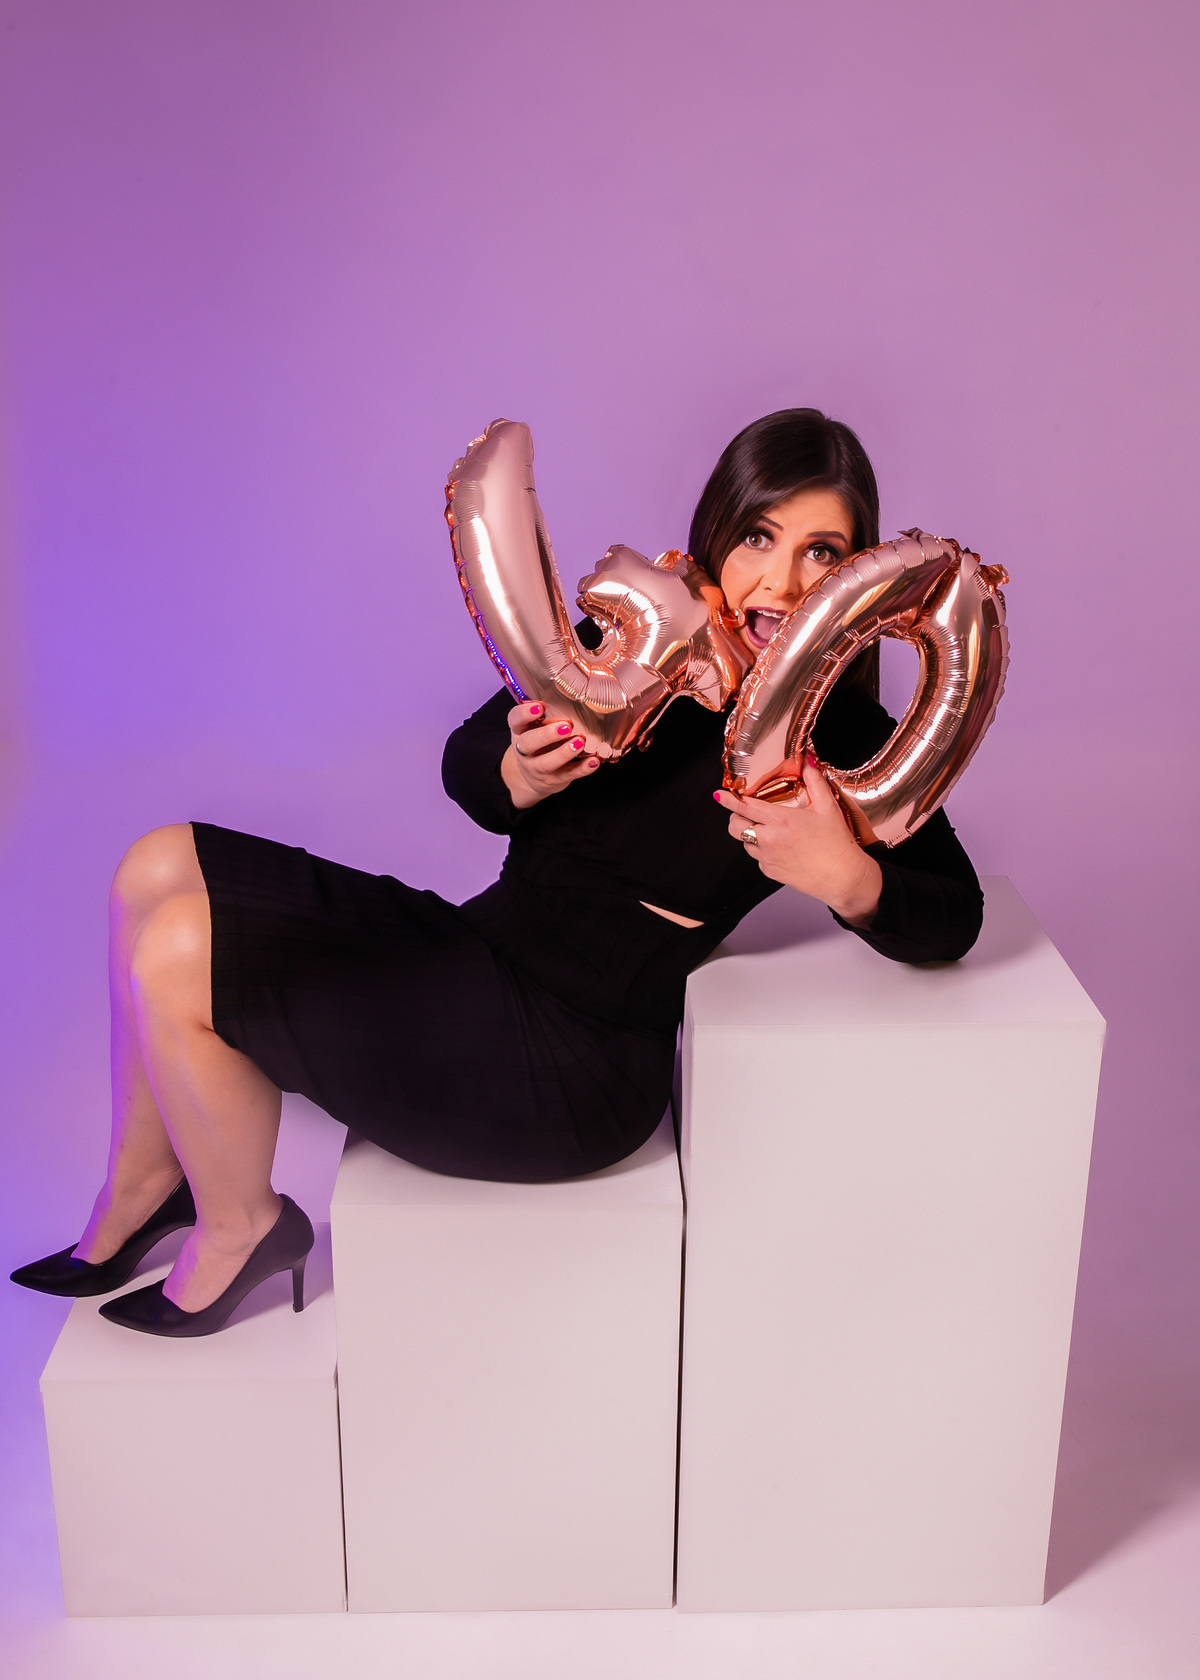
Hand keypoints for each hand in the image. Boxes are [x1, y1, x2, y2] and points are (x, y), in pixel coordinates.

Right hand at [501, 701, 601, 809]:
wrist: (532, 777)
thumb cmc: (539, 743)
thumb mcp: (534, 727)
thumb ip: (546, 714)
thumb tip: (572, 692)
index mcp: (520, 731)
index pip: (515, 720)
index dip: (524, 714)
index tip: (539, 706)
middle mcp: (524, 750)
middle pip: (529, 743)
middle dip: (547, 734)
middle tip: (566, 726)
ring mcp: (538, 768)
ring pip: (547, 763)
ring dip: (564, 752)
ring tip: (580, 741)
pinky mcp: (554, 780)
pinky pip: (568, 775)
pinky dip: (582, 769)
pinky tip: (594, 760)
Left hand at [714, 756, 882, 925]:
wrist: (842, 877)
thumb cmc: (837, 844)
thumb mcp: (828, 807)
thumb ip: (815, 782)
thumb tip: (808, 762)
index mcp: (780, 820)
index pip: (744, 807)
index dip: (728, 800)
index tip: (719, 795)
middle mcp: (769, 839)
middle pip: (735, 826)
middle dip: (734, 817)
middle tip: (742, 813)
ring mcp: (767, 858)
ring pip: (744, 843)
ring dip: (749, 834)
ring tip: (767, 830)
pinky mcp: (770, 872)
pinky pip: (757, 858)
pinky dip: (761, 850)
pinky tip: (778, 847)